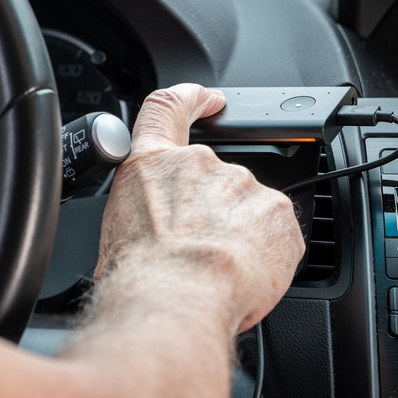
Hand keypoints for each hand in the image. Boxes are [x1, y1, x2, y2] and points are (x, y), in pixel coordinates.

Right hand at [96, 83, 304, 332]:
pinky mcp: (277, 210)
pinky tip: (249, 275)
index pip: (168, 109)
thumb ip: (148, 213)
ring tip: (223, 273)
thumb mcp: (118, 233)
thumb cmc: (140, 278)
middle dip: (218, 217)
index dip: (190, 99)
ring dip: (243, 238)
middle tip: (204, 256)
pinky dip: (269, 254)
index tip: (209, 100)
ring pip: (250, 210)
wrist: (175, 298)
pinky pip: (278, 233)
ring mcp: (243, 185)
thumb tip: (159, 234)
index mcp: (154, 167)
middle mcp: (201, 166)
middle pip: (219, 182)